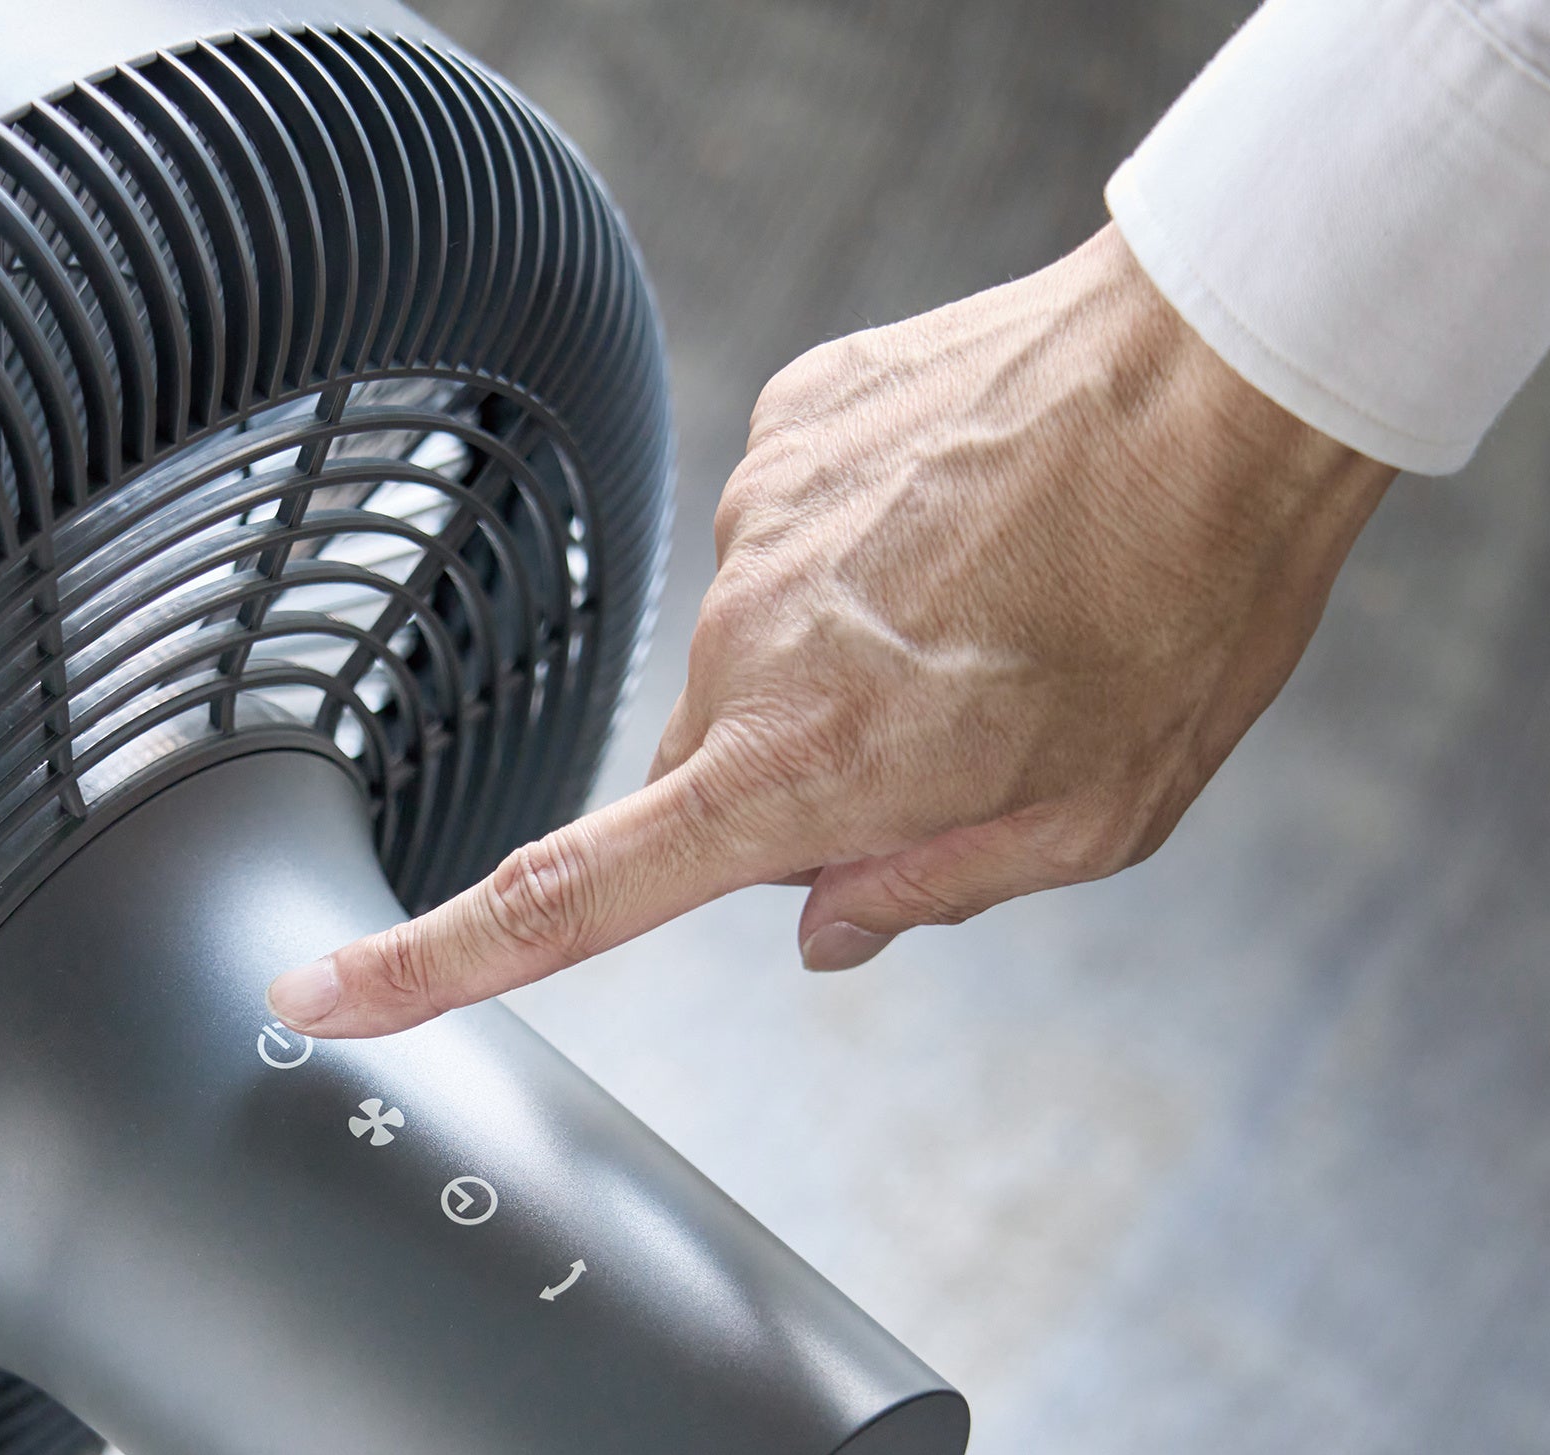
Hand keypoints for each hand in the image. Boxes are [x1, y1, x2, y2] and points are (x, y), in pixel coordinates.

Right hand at [265, 224, 1394, 1037]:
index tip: (323, 995)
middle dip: (799, 787)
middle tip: (960, 738)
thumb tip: (822, 931)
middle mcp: (753, 641)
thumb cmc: (1186, 595)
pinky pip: (786, 539)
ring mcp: (757, 521)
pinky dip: (859, 557)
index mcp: (812, 763)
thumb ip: (932, 891)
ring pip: (754, 652)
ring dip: (843, 661)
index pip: (576, 895)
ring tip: (993, 610)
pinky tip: (970, 526)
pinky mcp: (782, 428)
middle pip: (706, 771)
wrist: (1226, 365)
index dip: (433, 963)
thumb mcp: (1097, 816)